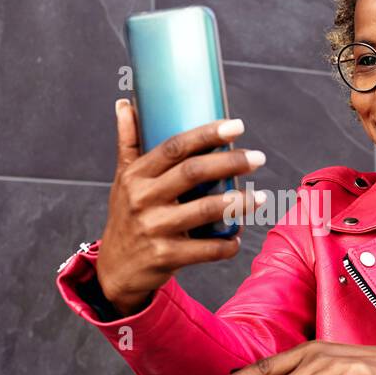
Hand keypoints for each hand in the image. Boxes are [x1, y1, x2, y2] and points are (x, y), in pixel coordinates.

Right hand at [95, 98, 268, 314]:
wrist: (115, 270)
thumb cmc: (126, 216)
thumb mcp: (122, 179)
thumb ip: (128, 142)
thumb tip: (124, 103)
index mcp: (135, 175)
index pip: (175, 147)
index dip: (207, 134)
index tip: (236, 126)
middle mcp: (142, 198)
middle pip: (193, 173)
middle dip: (230, 162)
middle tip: (258, 157)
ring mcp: (154, 229)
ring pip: (205, 210)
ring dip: (238, 202)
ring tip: (260, 196)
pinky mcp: (165, 256)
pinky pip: (206, 249)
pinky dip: (227, 243)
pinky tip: (238, 237)